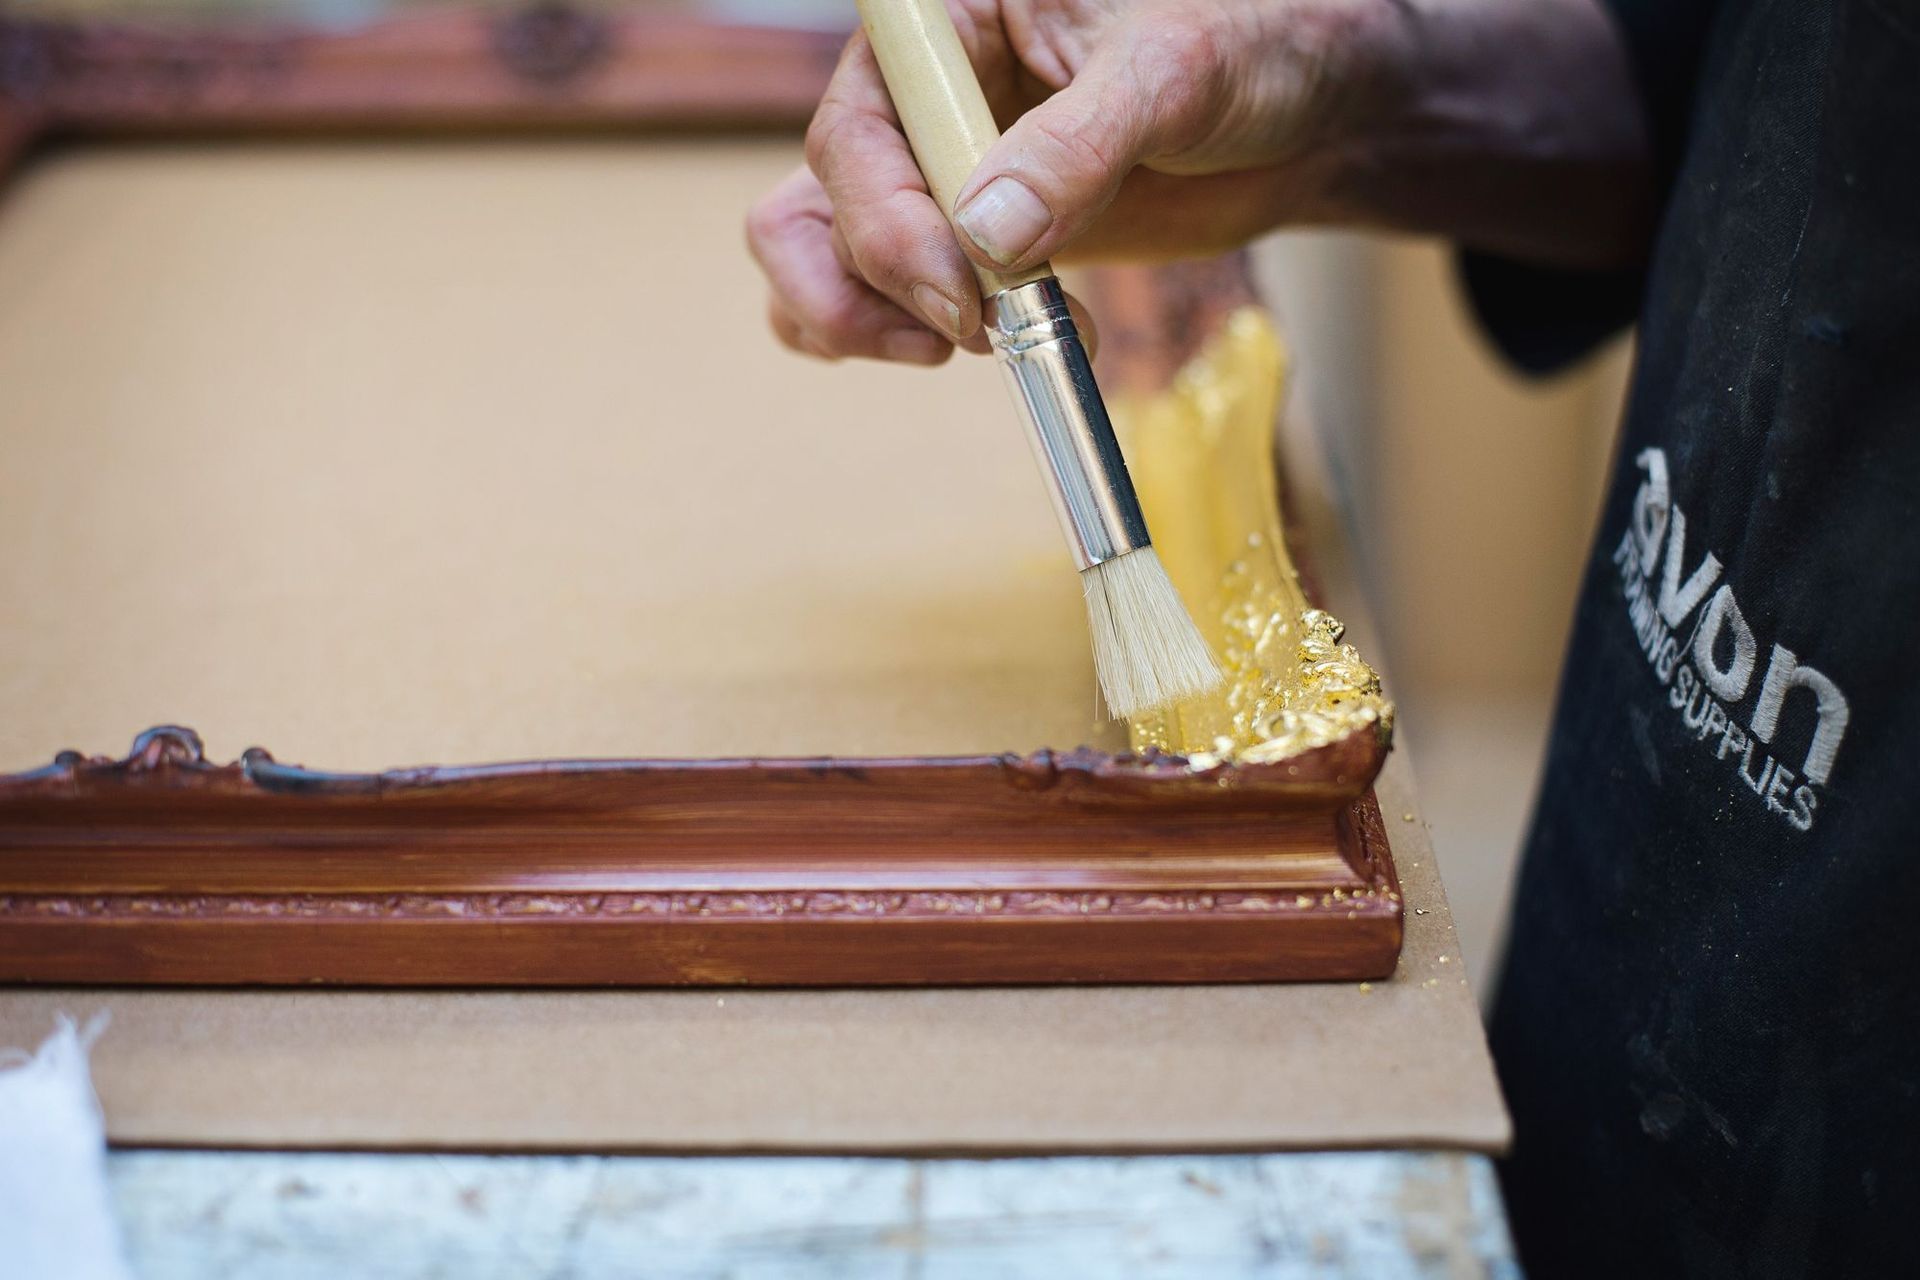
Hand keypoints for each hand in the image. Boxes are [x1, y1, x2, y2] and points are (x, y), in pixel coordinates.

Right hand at [746, 0, 1650, 364]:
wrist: (1307, 112)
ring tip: (981, 346)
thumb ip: (1076, 149)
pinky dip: (893, 333)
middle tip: (977, 335)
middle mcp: (922, 94)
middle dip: (885, 283)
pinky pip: (877, 290)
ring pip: (820, 251)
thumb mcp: (1172, 76)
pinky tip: (991, 345)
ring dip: (863, 320)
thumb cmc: (1250, 45)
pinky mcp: (965, 236)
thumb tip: (984, 235)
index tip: (964, 295)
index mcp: (947, 21)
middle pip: (824, 199)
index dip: (891, 223)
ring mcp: (935, 169)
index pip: (860, 126)